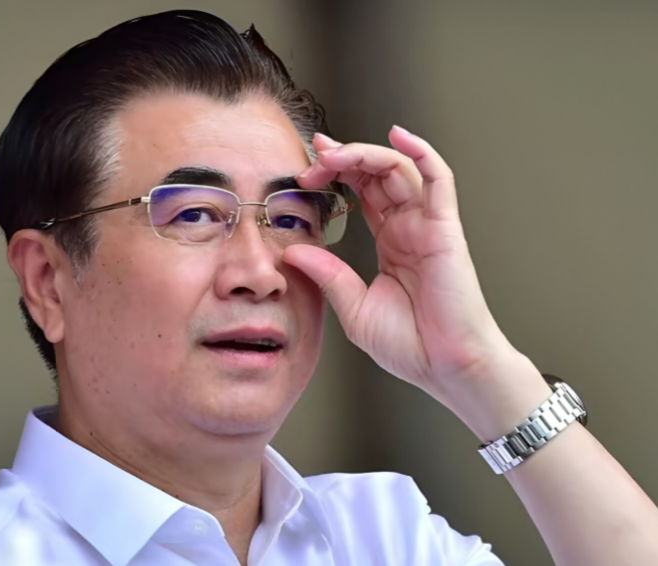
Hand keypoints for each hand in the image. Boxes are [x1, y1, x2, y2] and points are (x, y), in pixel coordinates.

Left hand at [284, 127, 546, 435]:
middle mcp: (410, 227)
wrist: (447, 368)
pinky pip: (439, 179)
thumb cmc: (411, 344)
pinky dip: (422, 152)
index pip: (362, 192)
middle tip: (312, 161)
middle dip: (343, 160)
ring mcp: (428, 225)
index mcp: (391, 241)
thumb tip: (291, 249)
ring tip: (333, 153)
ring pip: (400, 169)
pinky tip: (398, 135)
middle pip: (377, 174)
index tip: (305, 171)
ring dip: (365, 154)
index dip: (336, 174)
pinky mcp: (445, 229)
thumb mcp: (354, 307)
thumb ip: (327, 274)